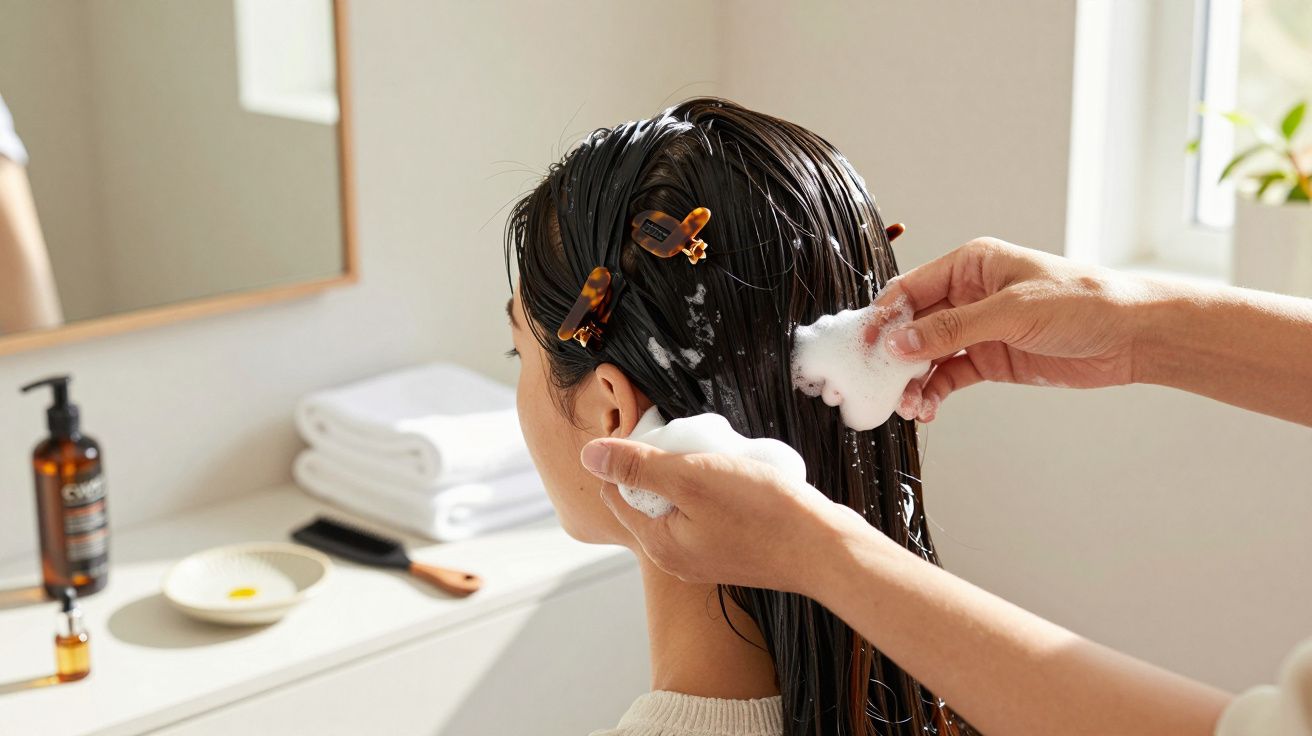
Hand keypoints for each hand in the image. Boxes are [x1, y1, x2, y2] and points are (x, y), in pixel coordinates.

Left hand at [578, 438, 866, 594]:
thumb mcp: (691, 478)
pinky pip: (710, 514)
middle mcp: (678, 558)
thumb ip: (638, 467)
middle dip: (662, 467)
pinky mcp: (736, 551)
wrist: (826, 550)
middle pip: (649, 501)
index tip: (654, 433)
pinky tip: (739, 476)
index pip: (617, 496)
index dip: (627, 459)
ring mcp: (708, 558)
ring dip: (691, 476)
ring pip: (682, 506)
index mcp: (659, 545)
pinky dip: (716, 491)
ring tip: (717, 456)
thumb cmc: (761, 513)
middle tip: (690, 442)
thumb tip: (589, 456)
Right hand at [877, 237, 1157, 420]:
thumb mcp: (1010, 312)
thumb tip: (898, 343)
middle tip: (880, 386)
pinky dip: (934, 393)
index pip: (910, 290)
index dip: (882, 318)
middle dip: (894, 357)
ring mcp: (977, 328)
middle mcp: (967, 295)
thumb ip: (951, 329)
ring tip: (908, 406)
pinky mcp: (989, 359)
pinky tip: (927, 409)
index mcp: (969, 265)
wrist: (1130, 336)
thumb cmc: (1080, 303)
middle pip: (912, 326)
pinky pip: (948, 375)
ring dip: (913, 381)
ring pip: (927, 356)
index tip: (863, 348)